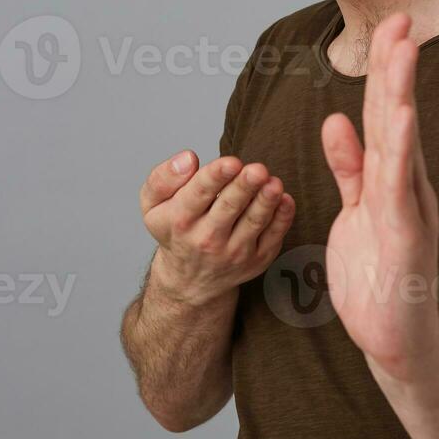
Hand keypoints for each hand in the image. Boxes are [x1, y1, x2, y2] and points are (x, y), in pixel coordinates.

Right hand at [140, 151, 295, 305]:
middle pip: (228, 208)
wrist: (189, 280)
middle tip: (257, 170)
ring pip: (254, 223)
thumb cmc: (174, 229)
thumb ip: (163, 177)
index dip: (215, 177)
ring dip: (266, 202)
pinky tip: (285, 199)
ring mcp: (234, 252)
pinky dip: (282, 218)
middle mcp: (207, 239)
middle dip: (244, 187)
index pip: (198, 195)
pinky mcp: (258, 260)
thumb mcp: (153, 204)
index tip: (231, 162)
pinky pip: (273, 237)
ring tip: (273, 183)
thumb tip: (188, 158)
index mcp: (180, 219)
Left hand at [320, 13, 438, 381]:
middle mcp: (406, 186)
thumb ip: (348, 168)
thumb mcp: (355, 213)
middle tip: (401, 19)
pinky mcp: (406, 236)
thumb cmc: (378, 280)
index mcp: (392, 179)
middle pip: (397, 116)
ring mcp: (409, 209)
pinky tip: (401, 115)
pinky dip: (400, 148)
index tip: (387, 27)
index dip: (383, 71)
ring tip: (403, 51)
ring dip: (402, 93)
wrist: (395, 341)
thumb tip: (334, 121)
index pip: (384, 116)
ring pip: (403, 141)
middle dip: (397, 67)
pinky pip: (399, 185)